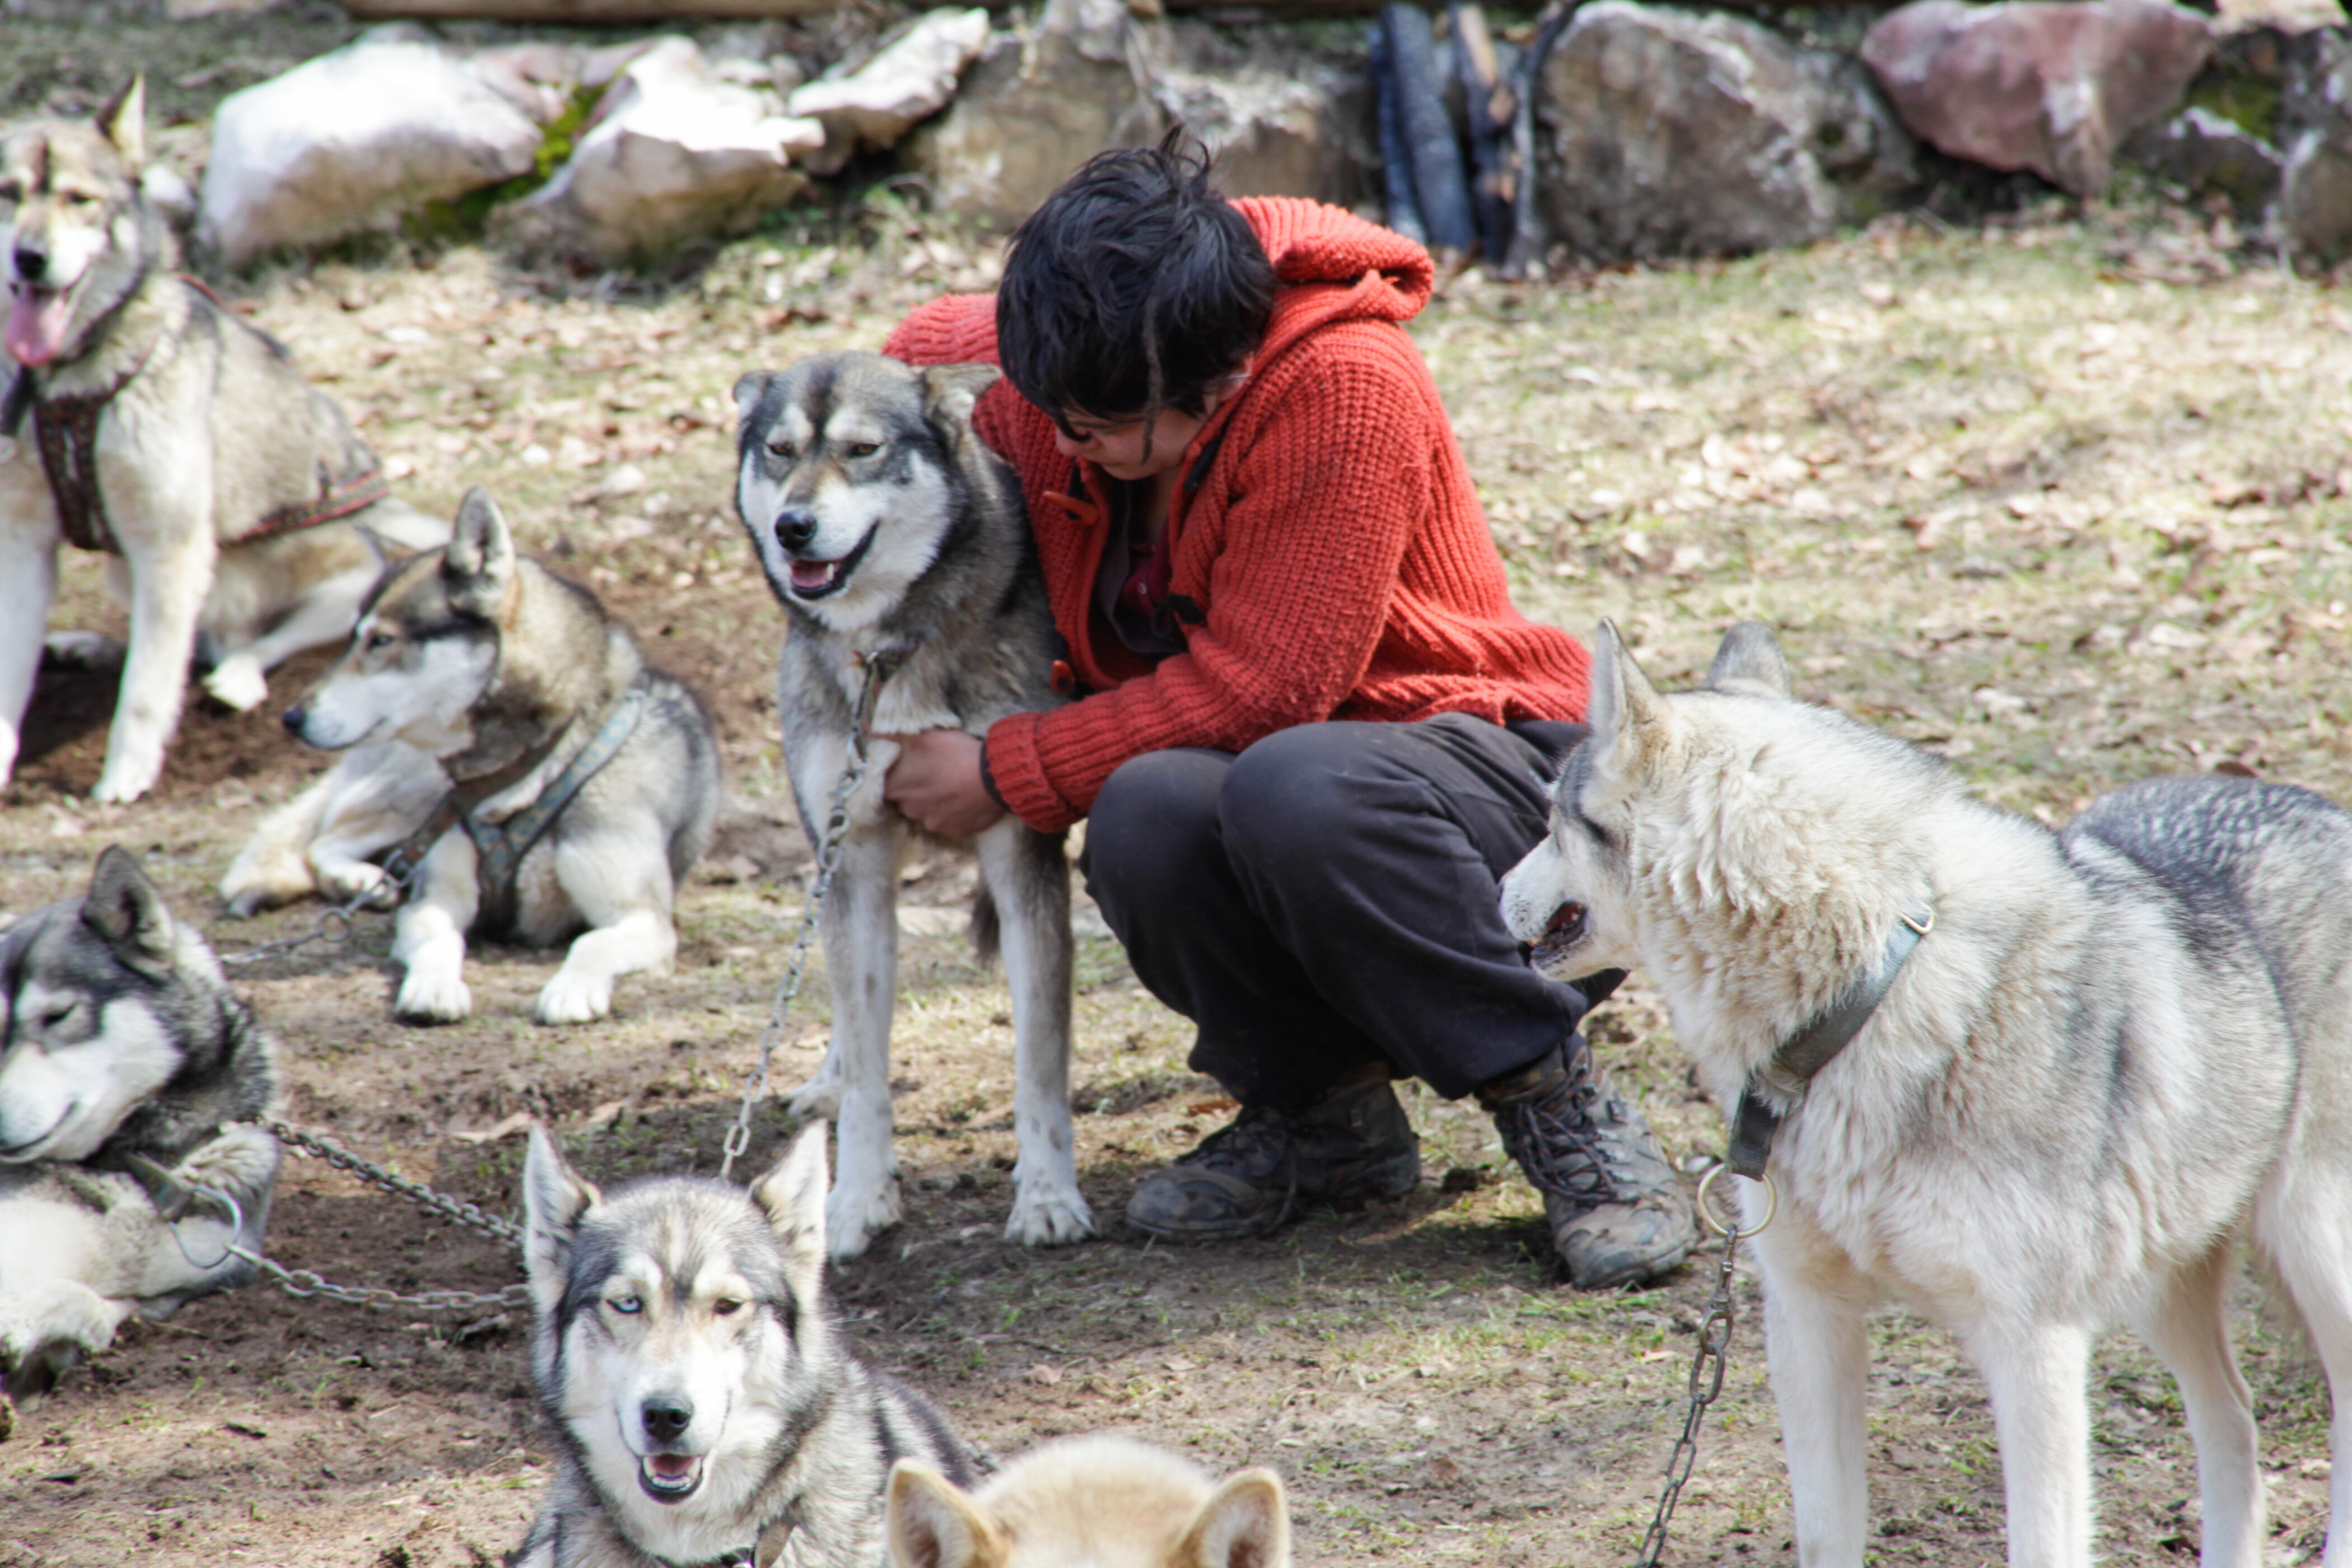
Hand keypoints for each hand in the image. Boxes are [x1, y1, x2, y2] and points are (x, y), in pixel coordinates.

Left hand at [881, 728, 1003, 837]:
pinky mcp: (956, 832)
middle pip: (907, 802)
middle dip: (918, 792)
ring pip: (929, 814)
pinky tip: (966, 799)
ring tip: (953, 788)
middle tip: (935, 777)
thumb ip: (894, 735)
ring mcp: (934, 824)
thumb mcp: (924, 735)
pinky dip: (956, 814)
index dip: (899, 778)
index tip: (911, 770)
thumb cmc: (955, 753)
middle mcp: (911, 811)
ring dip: (936, 804)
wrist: (993, 777)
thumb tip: (869, 730)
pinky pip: (951, 823)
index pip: (888, 787)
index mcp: (898, 788)